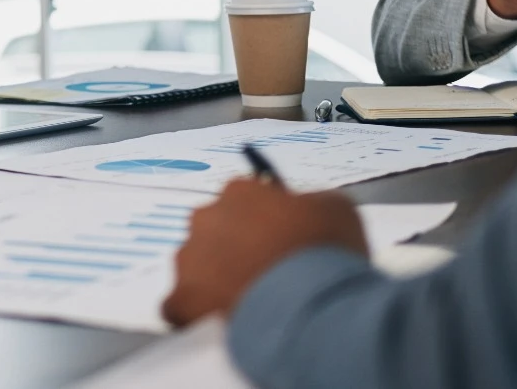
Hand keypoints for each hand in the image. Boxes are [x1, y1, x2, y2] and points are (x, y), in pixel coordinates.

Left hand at [161, 179, 366, 326]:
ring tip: (249, 303)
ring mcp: (188, 259)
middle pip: (216, 231)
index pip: (244, 200)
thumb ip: (311, 204)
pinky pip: (181, 306)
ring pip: (196, 267)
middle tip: (265, 274)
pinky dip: (197, 315)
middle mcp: (205, 218)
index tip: (281, 242)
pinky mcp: (180, 300)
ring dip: (216, 280)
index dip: (265, 223)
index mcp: (240, 191)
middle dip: (236, 249)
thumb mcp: (336, 211)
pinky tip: (223, 324)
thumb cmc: (325, 252)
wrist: (310, 305)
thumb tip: (303, 213)